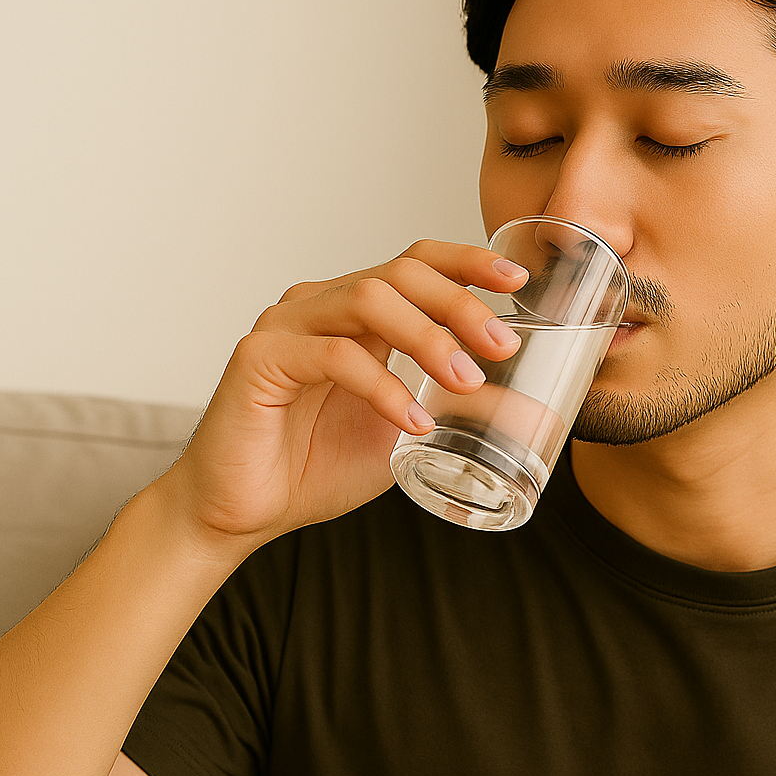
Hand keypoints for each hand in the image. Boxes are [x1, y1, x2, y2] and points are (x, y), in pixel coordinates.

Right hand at [151, 240, 526, 551]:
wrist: (242, 513)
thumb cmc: (315, 467)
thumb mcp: (408, 432)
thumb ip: (459, 408)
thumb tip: (532, 408)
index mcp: (354, 314)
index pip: (415, 263)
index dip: (467, 262)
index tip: (517, 281)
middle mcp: (319, 306)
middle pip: (399, 273)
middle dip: (459, 303)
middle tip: (501, 345)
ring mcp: (286, 326)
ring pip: (367, 300)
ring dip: (427, 337)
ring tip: (464, 380)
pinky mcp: (260, 359)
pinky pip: (333, 356)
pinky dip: (383, 387)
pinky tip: (412, 421)